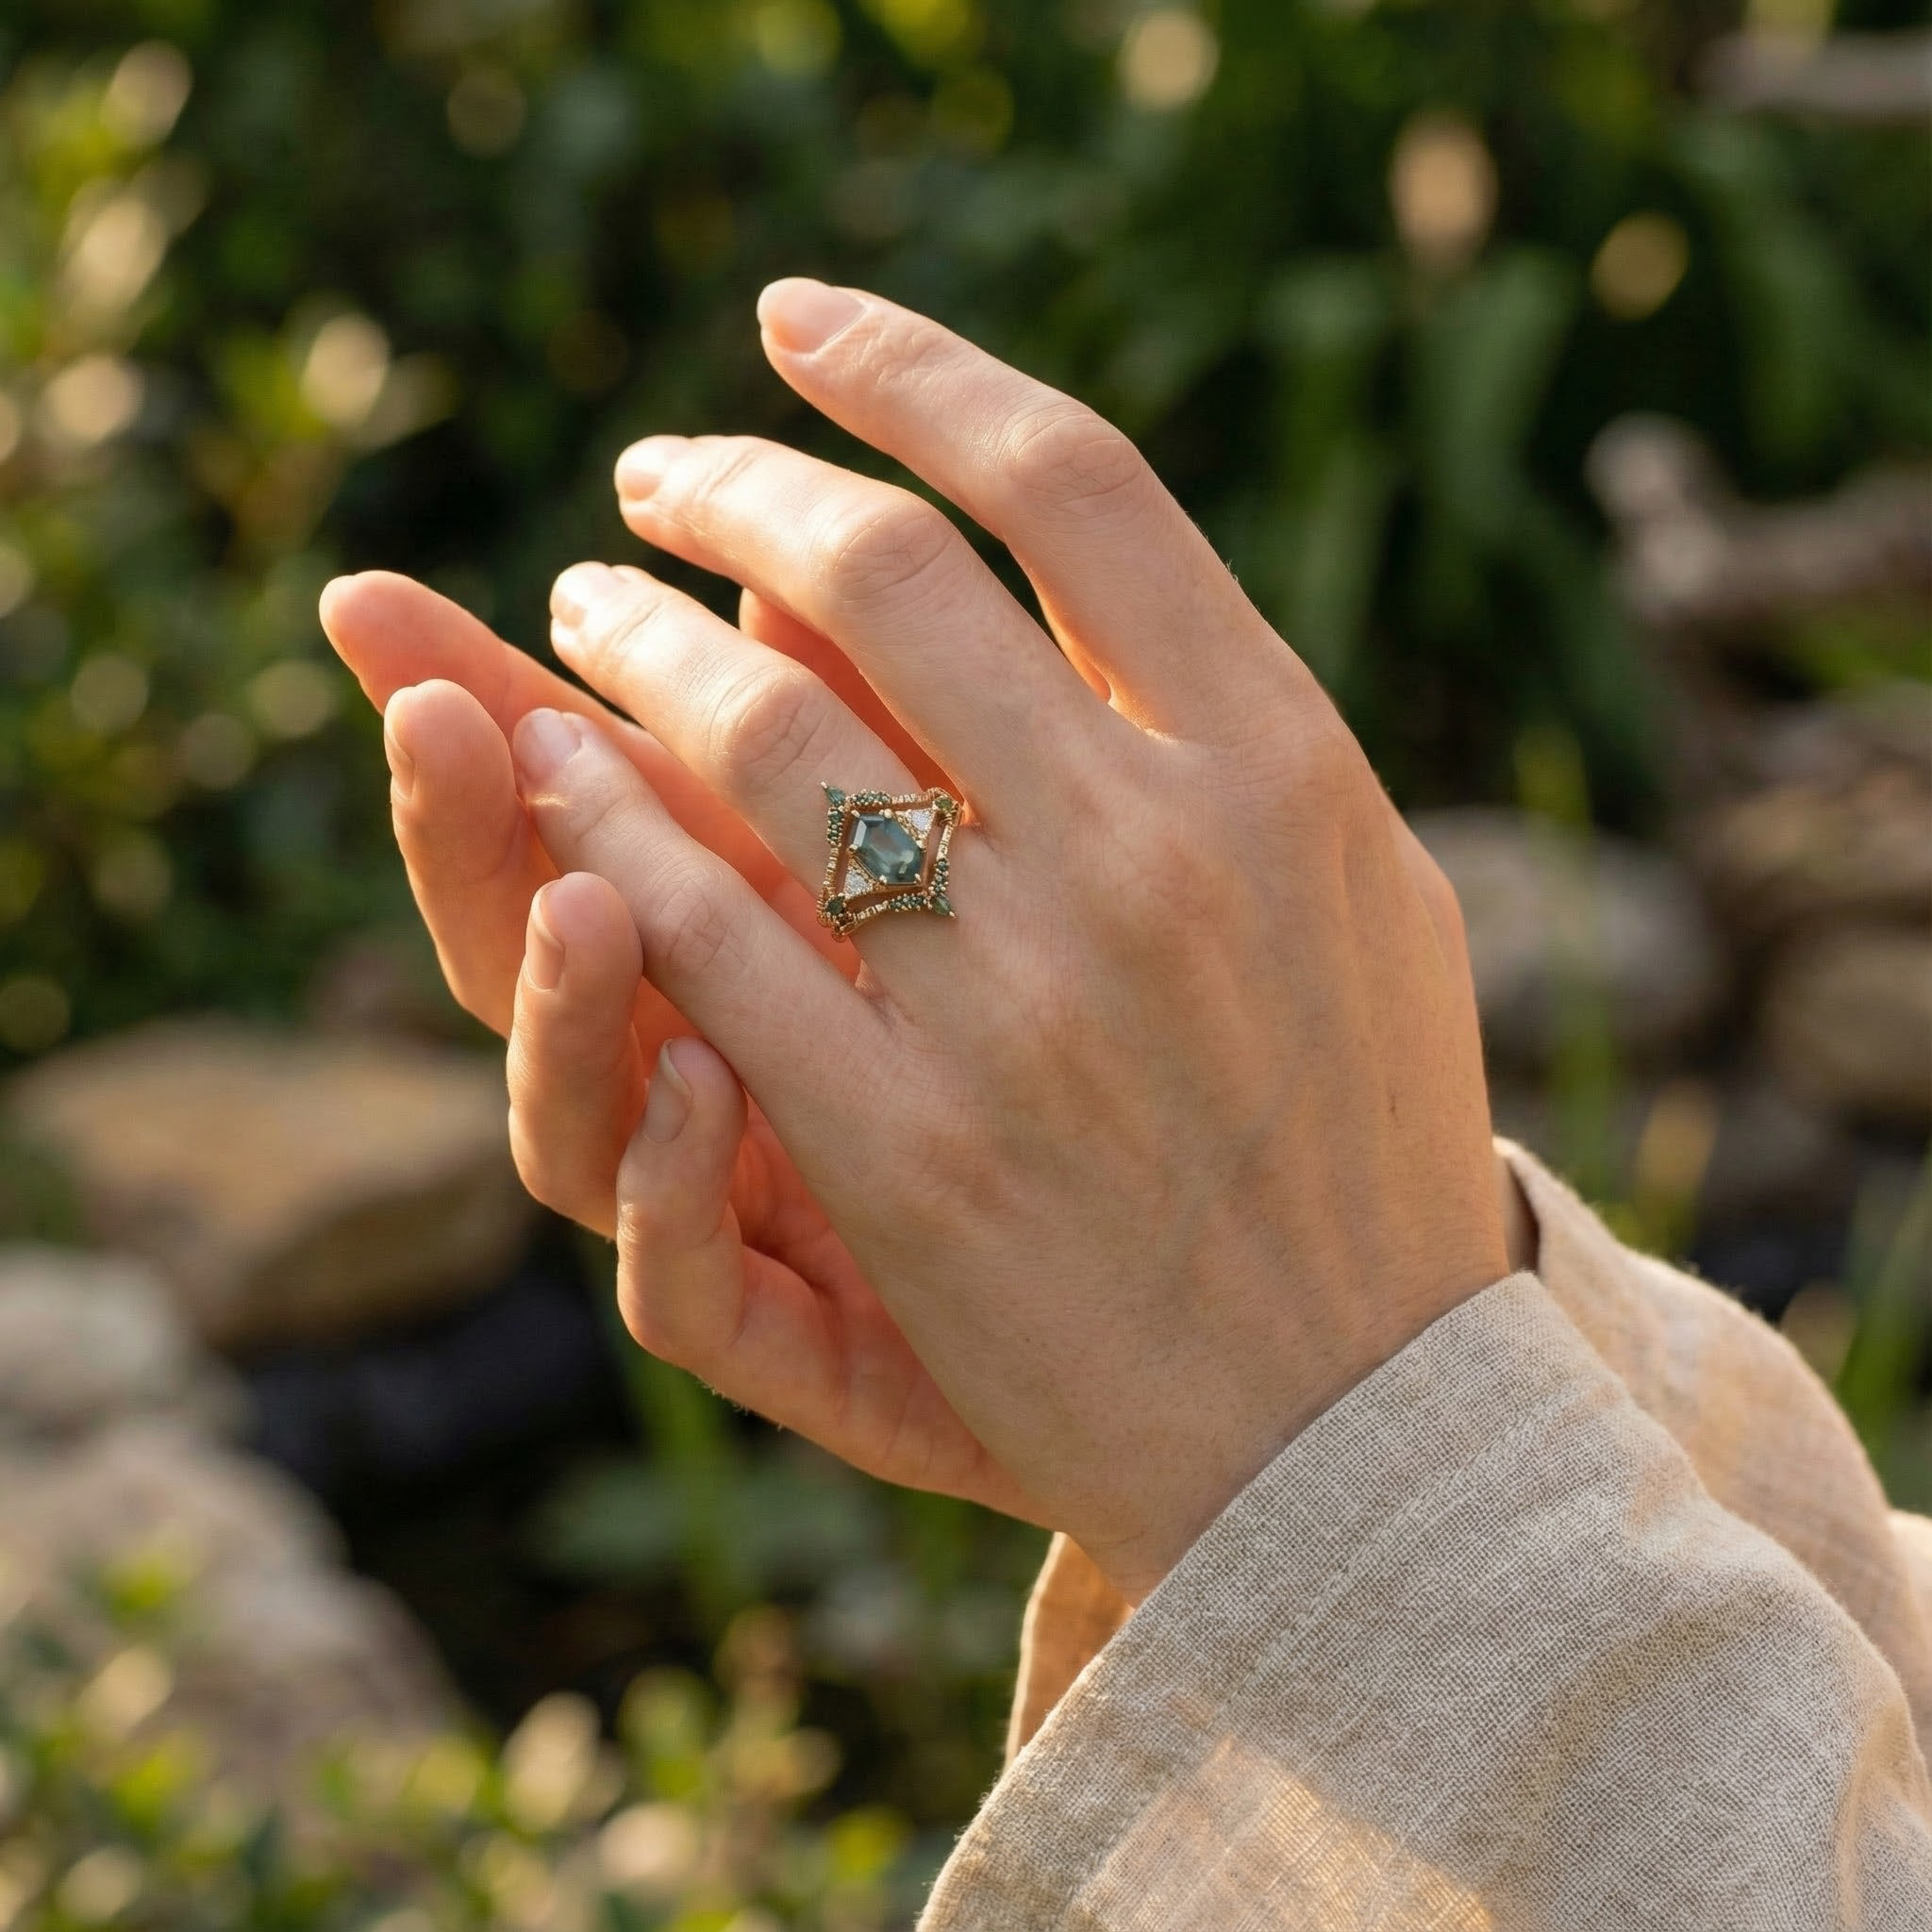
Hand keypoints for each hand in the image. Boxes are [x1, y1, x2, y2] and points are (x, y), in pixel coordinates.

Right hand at [320, 572, 1041, 1519]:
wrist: (1223, 1329)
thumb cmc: (1095, 1074)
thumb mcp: (980, 885)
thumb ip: (867, 740)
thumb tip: (782, 567)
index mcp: (752, 949)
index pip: (572, 823)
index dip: (479, 717)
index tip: (378, 604)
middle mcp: (718, 1073)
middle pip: (533, 966)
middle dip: (465, 835)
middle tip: (430, 711)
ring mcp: (755, 1220)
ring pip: (576, 1131)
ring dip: (560, 1010)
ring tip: (581, 901)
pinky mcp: (816, 1347)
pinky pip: (692, 1294)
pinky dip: (667, 1195)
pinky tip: (698, 1088)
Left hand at [507, 280, 1512, 1603]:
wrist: (1359, 1425)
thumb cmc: (1365, 1134)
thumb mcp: (1357, 889)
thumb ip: (1230, 720)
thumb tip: (1076, 564)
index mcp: (1286, 762)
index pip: (1073, 477)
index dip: (912, 365)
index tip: (797, 325)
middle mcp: (1160, 853)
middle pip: (885, 569)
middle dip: (732, 487)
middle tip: (652, 482)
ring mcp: (1026, 1002)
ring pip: (763, 733)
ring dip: (634, 643)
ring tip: (578, 613)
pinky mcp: (905, 1148)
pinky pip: (709, 931)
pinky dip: (610, 826)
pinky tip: (555, 776)